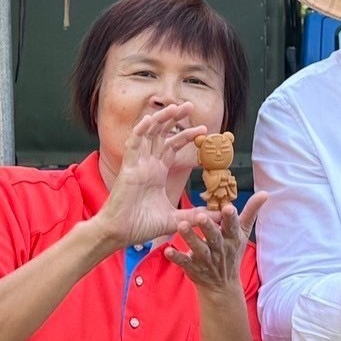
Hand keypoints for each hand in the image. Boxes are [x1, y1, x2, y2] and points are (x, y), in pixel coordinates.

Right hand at [95, 103, 206, 246]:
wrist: (120, 234)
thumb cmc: (142, 226)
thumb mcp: (176, 219)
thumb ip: (196, 215)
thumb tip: (219, 216)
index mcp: (157, 172)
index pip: (173, 146)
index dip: (187, 135)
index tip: (204, 129)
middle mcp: (147, 165)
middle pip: (162, 134)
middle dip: (175, 119)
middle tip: (190, 105)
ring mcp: (137, 165)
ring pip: (148, 134)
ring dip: (160, 119)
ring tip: (175, 107)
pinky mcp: (128, 169)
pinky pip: (133, 145)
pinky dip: (140, 131)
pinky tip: (150, 120)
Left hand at [165, 192, 266, 302]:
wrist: (221, 285)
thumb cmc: (232, 252)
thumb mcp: (243, 233)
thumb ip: (251, 212)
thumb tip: (265, 193)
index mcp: (232, 238)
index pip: (233, 226)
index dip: (231, 218)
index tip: (228, 207)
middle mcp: (220, 248)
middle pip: (214, 237)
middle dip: (208, 227)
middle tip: (201, 215)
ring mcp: (206, 259)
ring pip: (198, 248)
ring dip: (190, 238)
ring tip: (181, 226)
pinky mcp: (193, 267)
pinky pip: (184, 262)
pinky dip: (177, 257)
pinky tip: (168, 251)